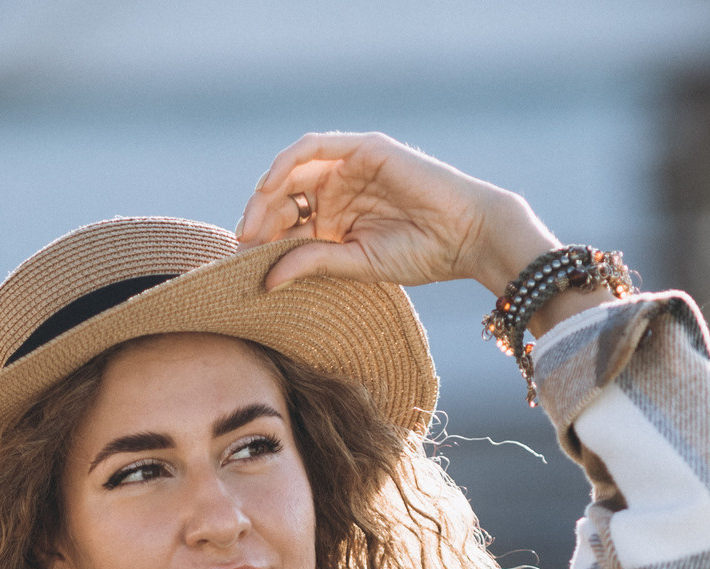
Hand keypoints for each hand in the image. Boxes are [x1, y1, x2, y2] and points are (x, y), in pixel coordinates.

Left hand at [235, 132, 556, 294]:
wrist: (467, 236)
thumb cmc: (421, 254)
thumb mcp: (355, 263)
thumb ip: (311, 262)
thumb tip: (264, 280)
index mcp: (337, 218)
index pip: (288, 221)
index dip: (262, 236)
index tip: (242, 258)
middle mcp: (339, 189)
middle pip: (283, 195)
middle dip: (259, 216)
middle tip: (245, 242)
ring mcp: (350, 166)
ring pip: (292, 170)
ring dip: (266, 192)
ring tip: (255, 221)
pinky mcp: (362, 148)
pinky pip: (314, 147)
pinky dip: (286, 162)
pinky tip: (270, 185)